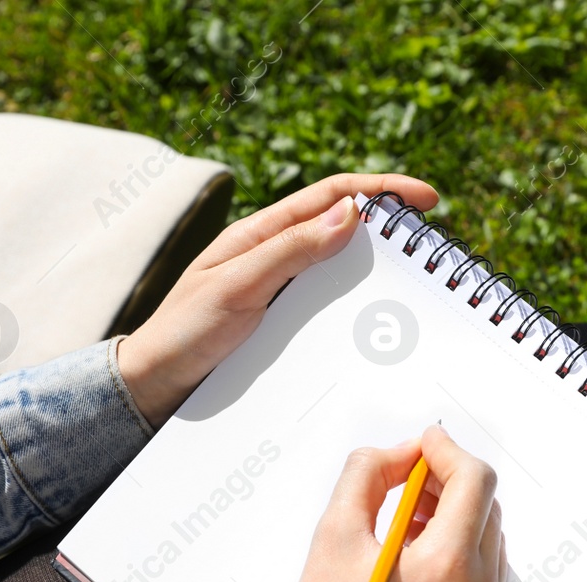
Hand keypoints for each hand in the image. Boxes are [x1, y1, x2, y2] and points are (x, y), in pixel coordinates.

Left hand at [116, 173, 438, 426]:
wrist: (153, 386)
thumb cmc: (184, 333)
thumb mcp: (237, 288)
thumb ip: (290, 250)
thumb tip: (351, 213)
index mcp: (261, 234)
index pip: (332, 195)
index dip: (383, 189)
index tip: (426, 201)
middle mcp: (274, 255)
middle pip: (344, 225)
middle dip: (392, 225)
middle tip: (433, 245)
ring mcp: (280, 288)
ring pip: (342, 266)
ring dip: (380, 266)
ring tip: (417, 280)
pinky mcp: (283, 321)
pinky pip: (331, 303)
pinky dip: (361, 302)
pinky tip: (379, 319)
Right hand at [256, 425, 506, 581]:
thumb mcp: (332, 536)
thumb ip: (370, 474)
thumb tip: (406, 452)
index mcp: (446, 569)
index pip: (475, 481)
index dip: (447, 452)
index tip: (425, 446)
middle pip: (486, 511)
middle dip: (449, 488)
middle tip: (407, 490)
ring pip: (489, 547)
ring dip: (455, 527)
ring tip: (407, 538)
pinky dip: (461, 568)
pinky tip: (419, 578)